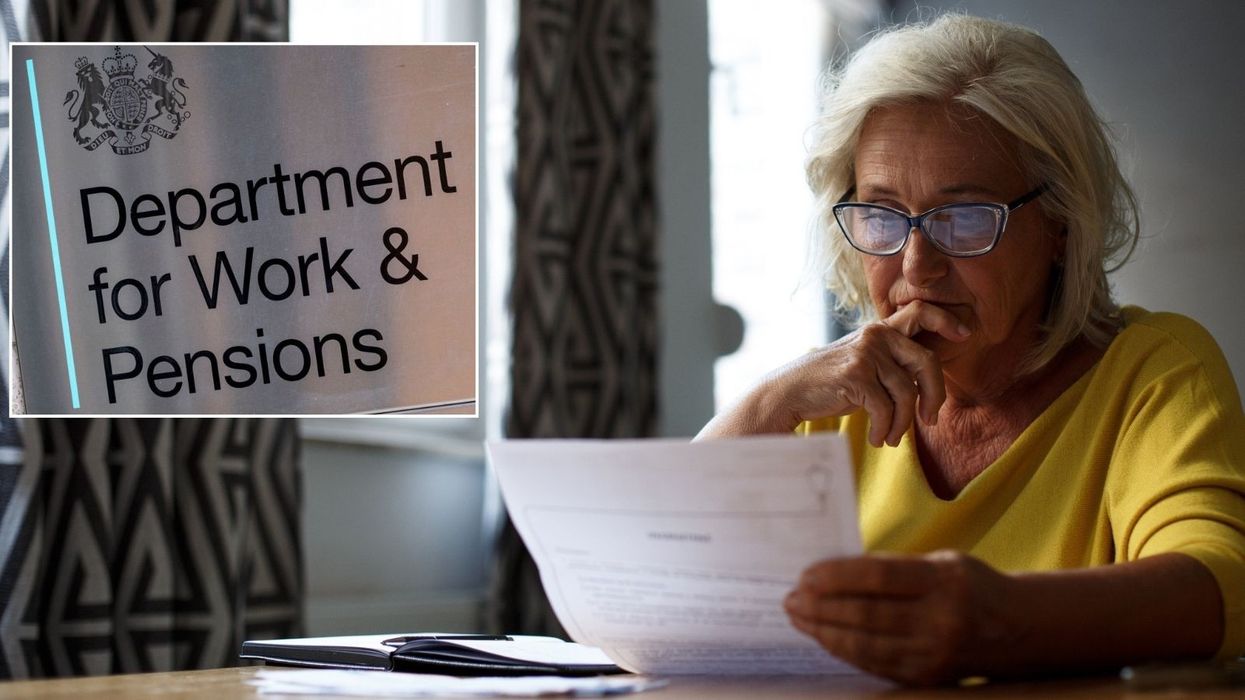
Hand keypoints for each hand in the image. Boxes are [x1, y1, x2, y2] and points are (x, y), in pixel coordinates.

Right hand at [697, 300, 969, 444]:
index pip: (919, 311)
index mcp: (879, 330)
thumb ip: (892, 367)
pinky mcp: (856, 375)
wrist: (788, 392)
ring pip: (907, 393)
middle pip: (927, 362)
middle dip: (935, 396)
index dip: (946, 320)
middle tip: (931, 420)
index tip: (965, 334)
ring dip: (902, 424)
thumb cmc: (829, 385)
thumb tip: (930, 390)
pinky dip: (885, 429)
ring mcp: (866, 354)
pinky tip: (876, 439)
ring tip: (891, 438)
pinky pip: (887, 408)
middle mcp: (875, 335)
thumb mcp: (863, 367)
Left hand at [783, 551, 1020, 685]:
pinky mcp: (927, 678)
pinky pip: (875, 663)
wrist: (1018, 629)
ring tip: (798, 617)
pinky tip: (823, 637)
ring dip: (824, 631)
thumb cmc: (968, 585)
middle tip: (790, 598)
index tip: (806, 575)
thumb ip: (893, 568)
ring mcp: (934, 654)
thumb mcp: (940, 563)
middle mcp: (941, 620)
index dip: (837, 576)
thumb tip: (831, 574)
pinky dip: (844, 650)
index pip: (879, 576)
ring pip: (866, 644)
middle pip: (867, 614)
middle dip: (821, 607)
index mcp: (944, 581)